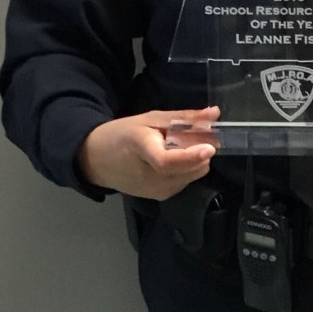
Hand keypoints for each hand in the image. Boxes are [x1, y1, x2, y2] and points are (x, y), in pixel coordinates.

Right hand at [76, 107, 218, 199]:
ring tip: (178, 148)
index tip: (209, 148)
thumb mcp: (151, 119)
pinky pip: (185, 182)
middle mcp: (150, 177)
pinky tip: (173, 160)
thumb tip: (215, 114)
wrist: (98, 160)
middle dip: (200, 152)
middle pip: (189, 169)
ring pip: (193, 176)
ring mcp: (155, 191)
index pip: (167, 161)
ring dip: (195, 161)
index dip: (190, 156)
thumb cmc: (123, 134)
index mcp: (142, 150)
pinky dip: (187, 170)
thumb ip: (184, 118)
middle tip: (194, 136)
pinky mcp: (159, 198)